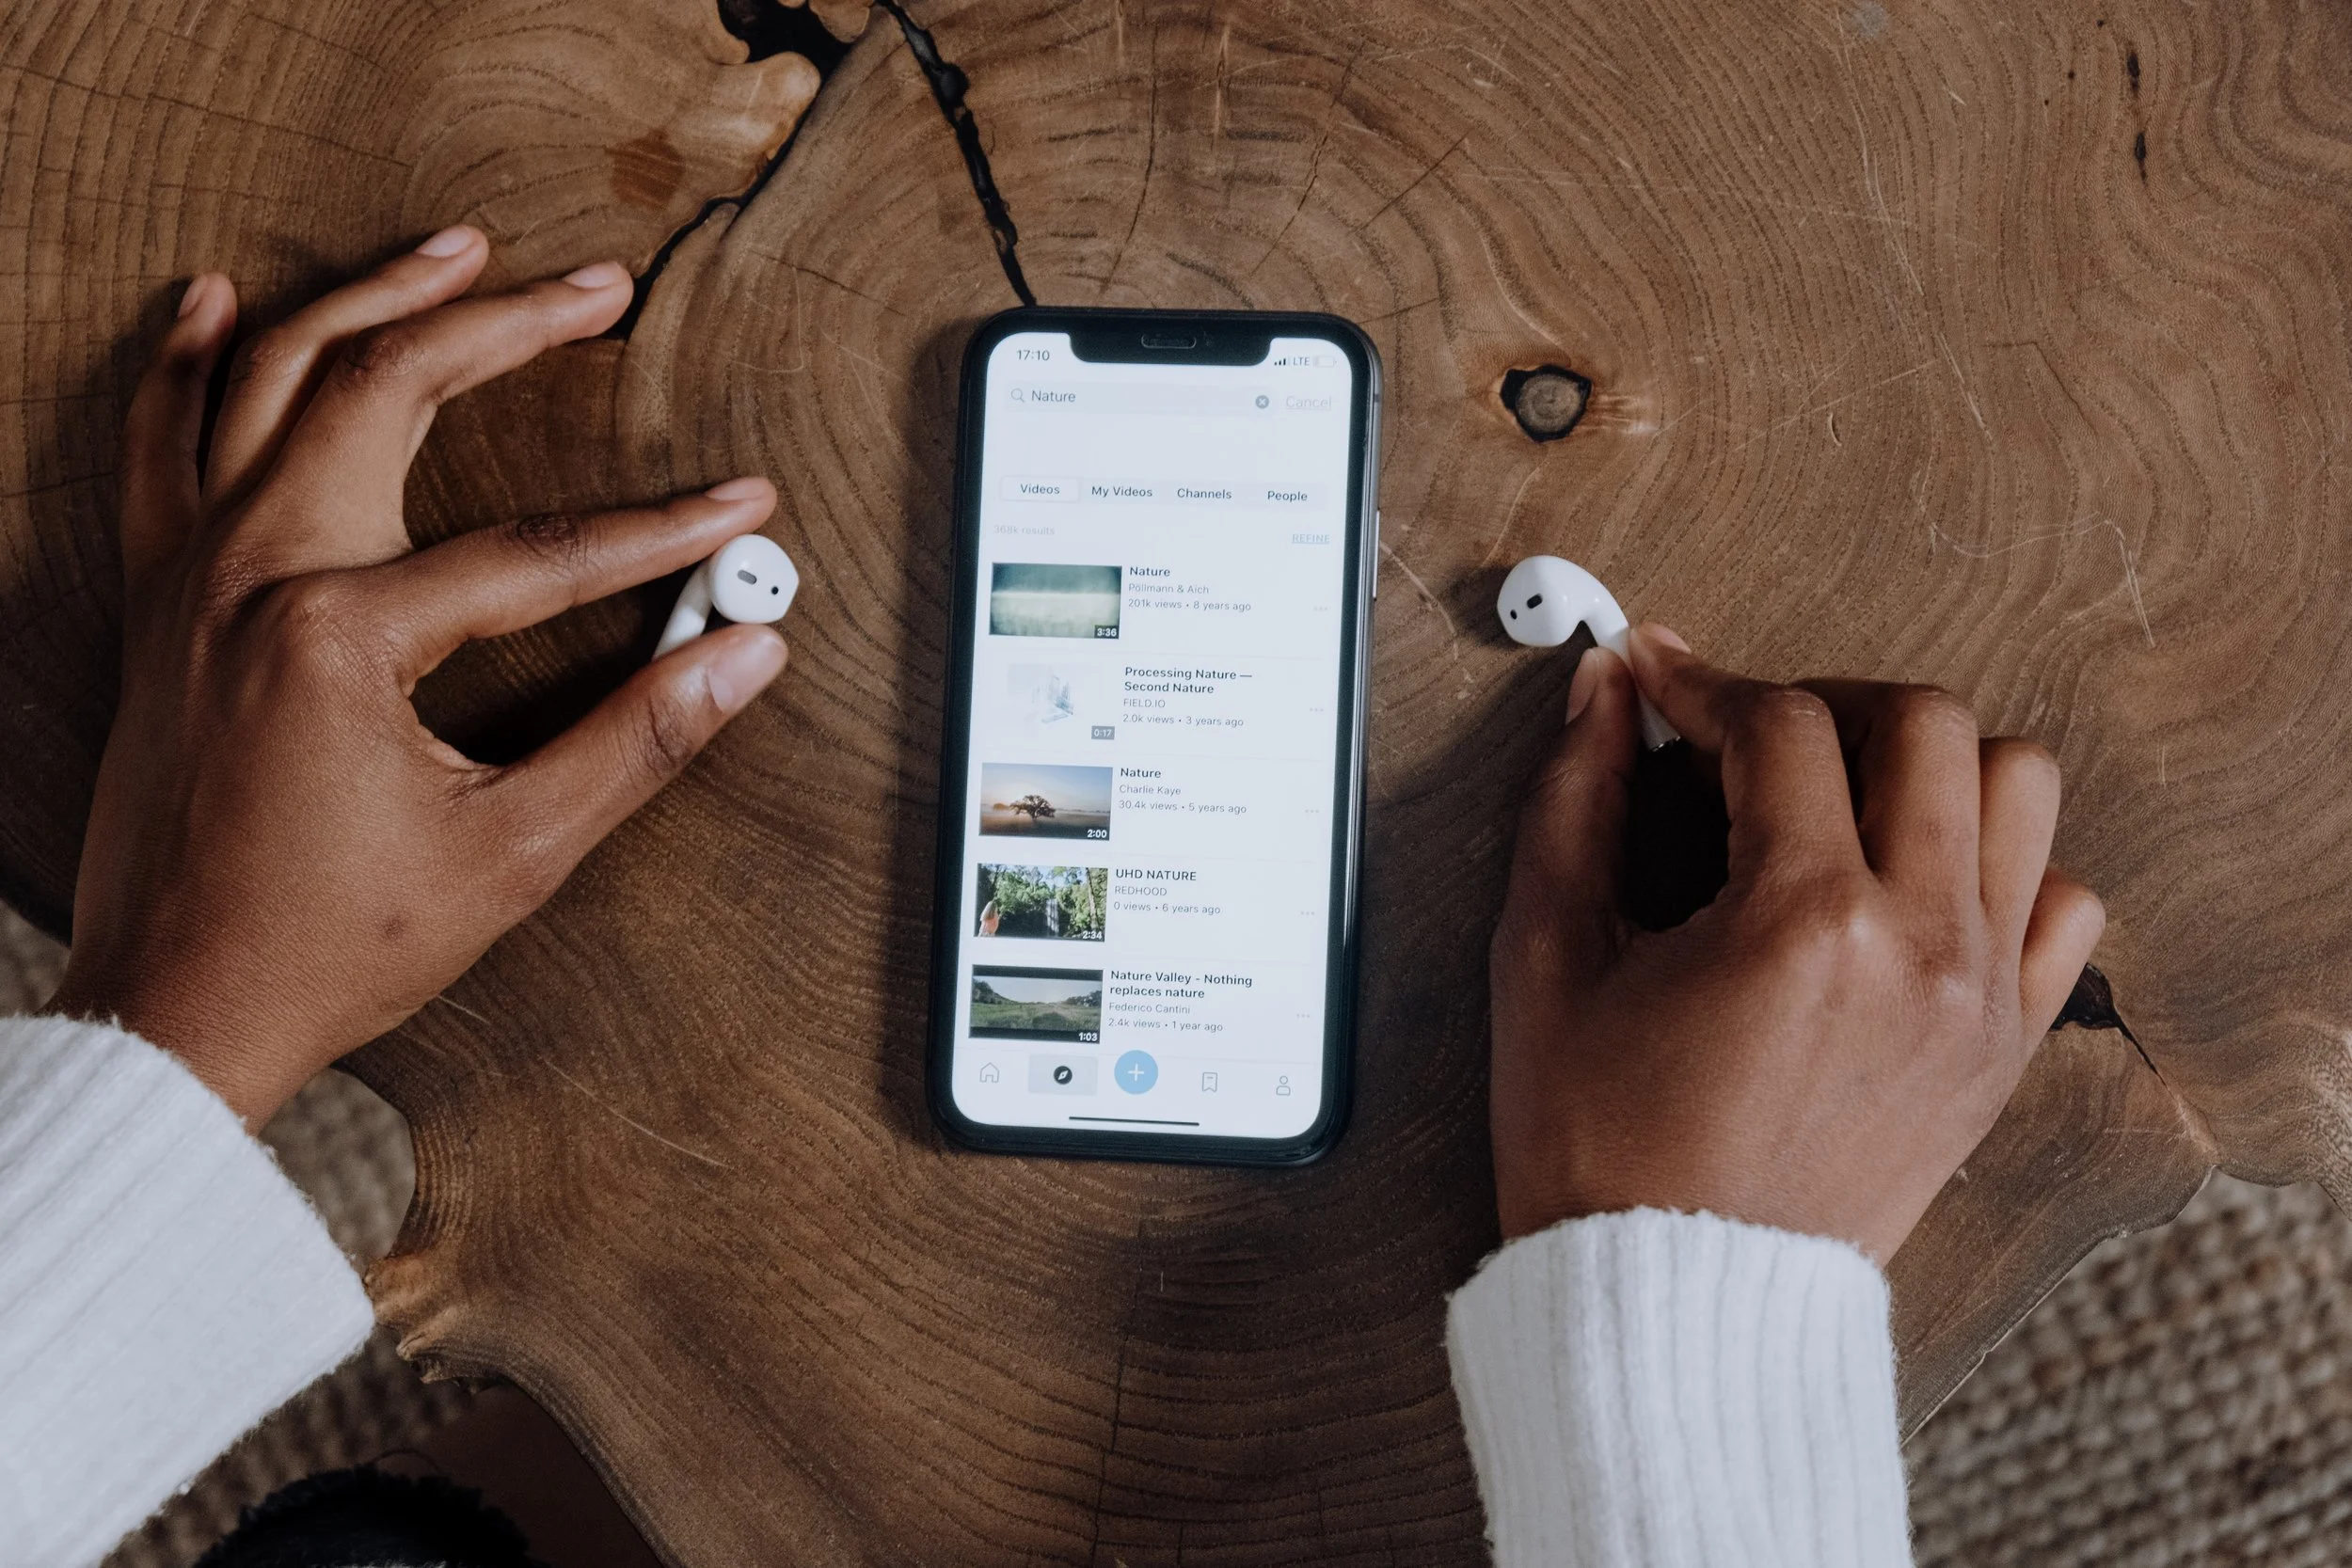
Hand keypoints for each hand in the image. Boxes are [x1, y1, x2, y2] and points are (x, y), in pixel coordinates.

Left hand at [45, 227, 789, 1126]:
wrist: (174, 1009)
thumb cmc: (327, 947)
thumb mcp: (511, 854)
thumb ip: (637, 741)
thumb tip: (742, 657)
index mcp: (340, 636)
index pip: (540, 550)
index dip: (662, 528)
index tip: (742, 510)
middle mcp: (253, 577)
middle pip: (386, 391)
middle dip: (505, 324)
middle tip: (596, 290)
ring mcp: (191, 578)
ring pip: (266, 378)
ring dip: (366, 298)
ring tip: (453, 250)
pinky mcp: (158, 601)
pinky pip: (158, 442)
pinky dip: (186, 363)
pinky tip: (216, 303)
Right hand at [1488, 626, 2105, 1261]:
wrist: (1675, 1296)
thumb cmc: (1601, 1150)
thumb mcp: (1545, 961)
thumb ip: (1572, 801)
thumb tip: (1603, 693)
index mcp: (1802, 923)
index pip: (1778, 723)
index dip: (1702, 681)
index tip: (1657, 682)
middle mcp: (1917, 947)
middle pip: (1926, 723)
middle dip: (1825, 700)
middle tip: (1750, 737)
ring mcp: (1981, 998)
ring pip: (2023, 790)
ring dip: (1929, 765)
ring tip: (1842, 800)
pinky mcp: (2005, 1047)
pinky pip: (2064, 905)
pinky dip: (2005, 866)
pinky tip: (1911, 884)